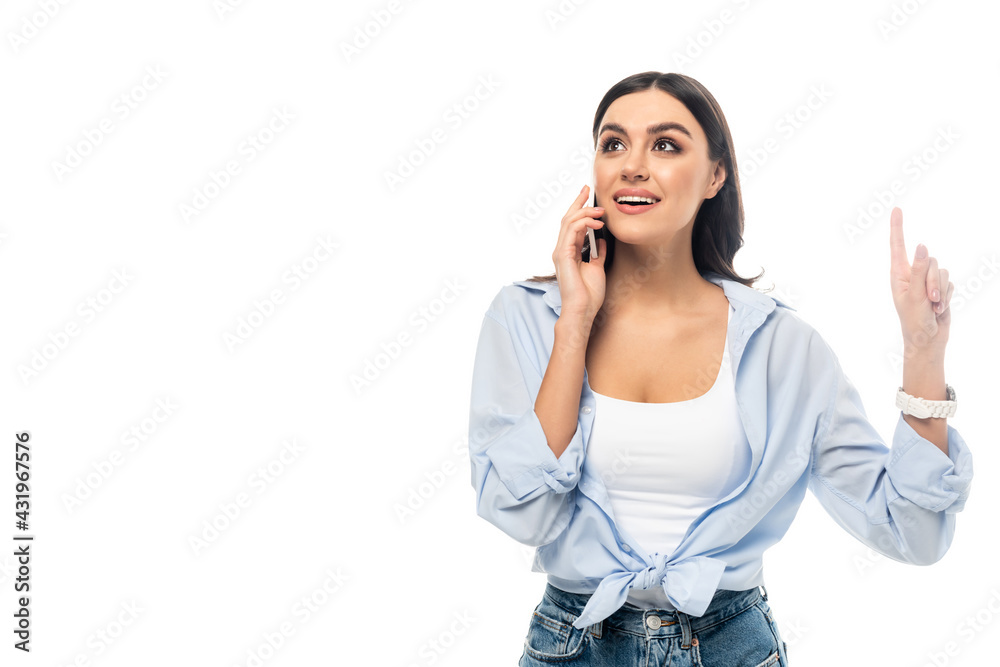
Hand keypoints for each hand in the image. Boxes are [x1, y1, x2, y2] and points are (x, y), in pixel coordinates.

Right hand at [552, 184, 606, 321]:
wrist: (583, 310)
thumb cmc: (588, 294)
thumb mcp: (598, 267)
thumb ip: (598, 253)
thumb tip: (601, 240)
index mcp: (569, 252)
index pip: (572, 224)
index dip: (579, 208)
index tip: (587, 195)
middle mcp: (562, 249)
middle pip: (568, 218)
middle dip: (578, 202)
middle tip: (588, 188)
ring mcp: (560, 252)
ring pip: (569, 222)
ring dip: (584, 211)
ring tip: (600, 210)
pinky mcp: (563, 255)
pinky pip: (571, 232)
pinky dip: (583, 223)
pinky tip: (596, 223)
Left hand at [889, 207, 952, 351]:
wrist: (928, 340)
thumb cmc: (914, 321)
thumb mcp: (915, 297)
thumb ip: (918, 271)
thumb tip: (920, 246)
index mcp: (898, 275)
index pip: (897, 246)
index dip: (897, 227)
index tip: (896, 209)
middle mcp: (911, 275)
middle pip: (928, 260)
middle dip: (932, 281)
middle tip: (928, 300)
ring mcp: (926, 281)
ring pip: (940, 270)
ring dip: (940, 291)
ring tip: (933, 306)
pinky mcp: (939, 288)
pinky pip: (949, 282)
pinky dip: (947, 296)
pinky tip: (939, 308)